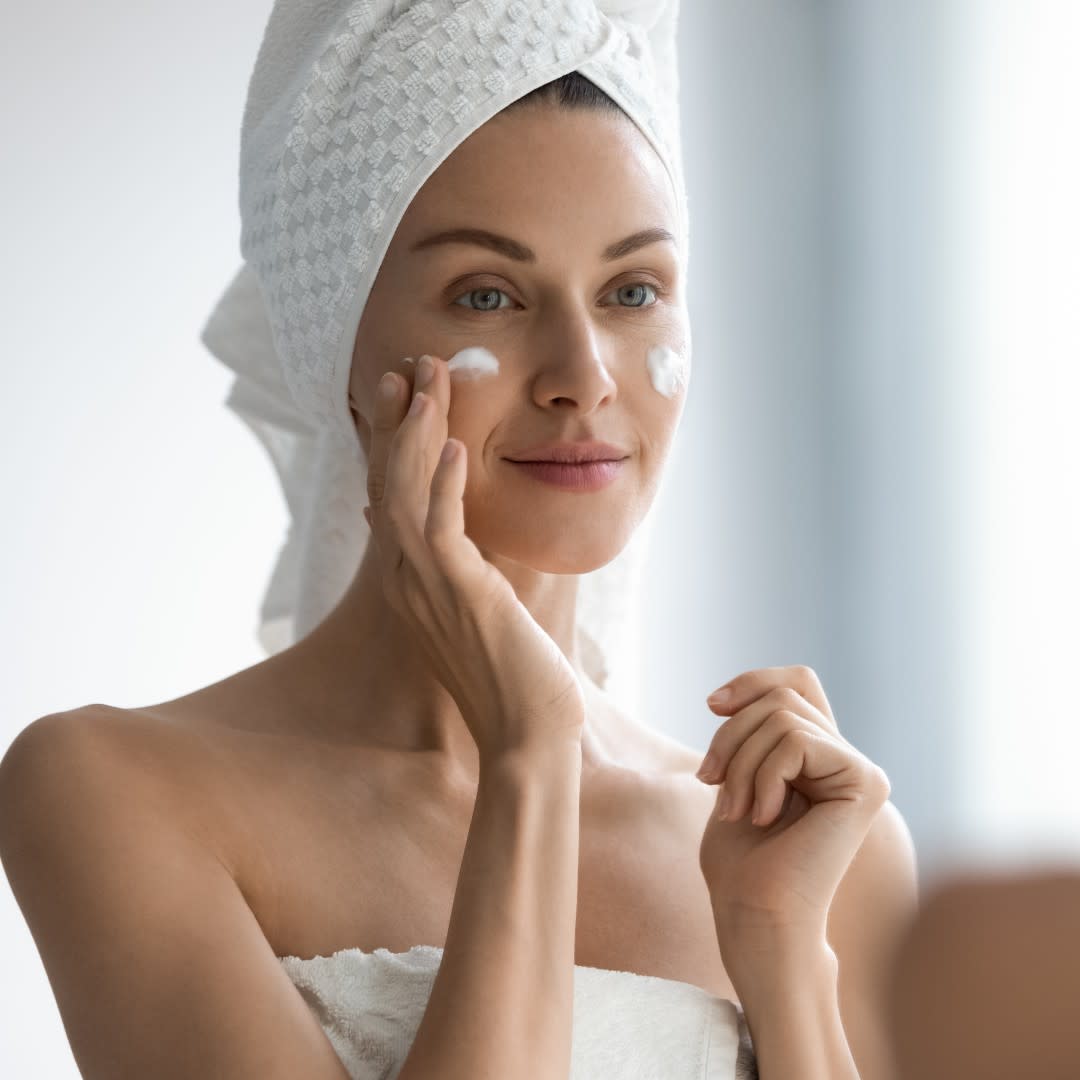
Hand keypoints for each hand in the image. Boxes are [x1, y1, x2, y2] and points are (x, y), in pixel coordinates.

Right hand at [362, 354, 585, 761]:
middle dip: (400, 420)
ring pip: (407, 493)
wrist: (526, 736)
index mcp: (413, 580)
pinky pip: (442, 531)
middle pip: (391, 481)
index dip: (394, 441)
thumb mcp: (485, 610)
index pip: (393, 494)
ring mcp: (429, 587)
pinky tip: (453, 447)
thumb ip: (468, 569)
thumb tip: (464, 539)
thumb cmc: (514, 676)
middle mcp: (409, 579)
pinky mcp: (461, 595)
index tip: (404, 394)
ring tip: (430, 380)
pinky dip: (443, 486)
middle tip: (409, 366)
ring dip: (418, 433)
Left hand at [696, 665, 890, 941]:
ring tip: (737, 810)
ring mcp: (861, 770)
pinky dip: (763, 776)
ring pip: (782, 717)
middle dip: (731, 737)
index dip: (754, 681)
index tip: (712, 706)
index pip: (797, 682)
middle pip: (780, 699)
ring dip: (740, 763)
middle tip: (713, 786)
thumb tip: (734, 694)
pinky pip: (795, 742)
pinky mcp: (865, 782)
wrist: (756, 915)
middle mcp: (846, 760)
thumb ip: (748, 735)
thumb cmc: (739, 863)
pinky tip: (763, 817)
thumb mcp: (735, 778)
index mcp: (818, 757)